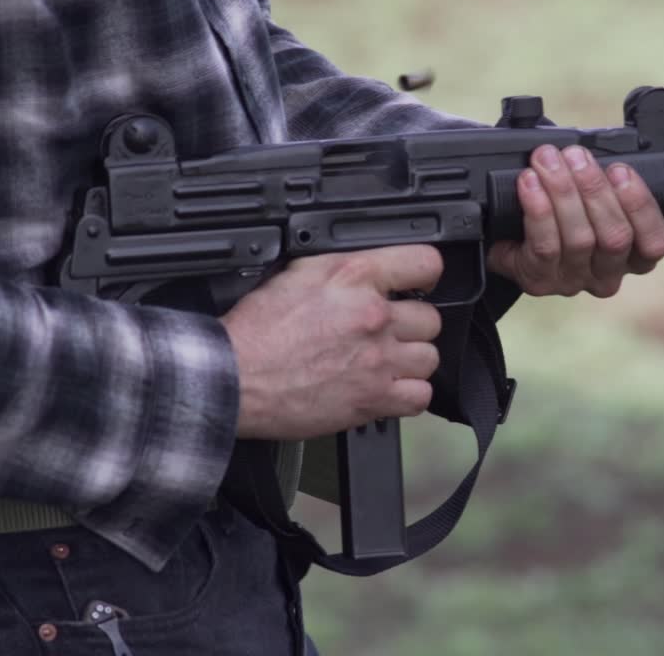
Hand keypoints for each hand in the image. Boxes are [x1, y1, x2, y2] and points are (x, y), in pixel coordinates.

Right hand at [219, 245, 443, 439]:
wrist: (234, 377)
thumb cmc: (256, 331)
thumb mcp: (296, 272)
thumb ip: (341, 268)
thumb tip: (368, 266)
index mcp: (353, 277)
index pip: (424, 263)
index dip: (423, 274)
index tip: (418, 284)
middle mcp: (372, 316)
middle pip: (430, 318)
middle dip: (410, 324)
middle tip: (386, 331)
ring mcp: (377, 360)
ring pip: (429, 358)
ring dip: (410, 361)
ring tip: (385, 362)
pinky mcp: (373, 399)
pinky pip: (419, 397)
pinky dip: (408, 395)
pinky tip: (387, 388)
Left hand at [488, 144, 663, 296]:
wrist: (513, 219)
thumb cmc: (573, 200)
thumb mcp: (614, 194)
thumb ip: (654, 202)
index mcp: (636, 255)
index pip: (656, 242)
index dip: (641, 206)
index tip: (621, 170)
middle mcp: (609, 274)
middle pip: (616, 238)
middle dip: (595, 190)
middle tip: (577, 155)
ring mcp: (574, 281)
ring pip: (579, 240)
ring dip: (563, 193)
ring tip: (548, 160)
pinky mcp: (540, 281)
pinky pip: (544, 247)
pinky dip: (538, 210)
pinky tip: (530, 184)